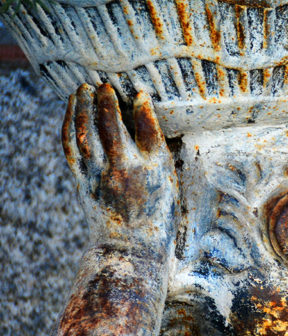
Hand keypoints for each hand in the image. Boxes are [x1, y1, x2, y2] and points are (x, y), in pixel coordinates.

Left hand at [62, 83, 176, 250]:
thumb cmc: (157, 213)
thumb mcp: (167, 180)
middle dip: (105, 102)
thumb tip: (145, 107)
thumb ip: (157, 145)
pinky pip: (71, 147)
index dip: (143, 108)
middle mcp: (123, 172)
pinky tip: (71, 112)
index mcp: (151, 172)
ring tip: (82, 90)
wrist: (131, 247)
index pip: (147, 131)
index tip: (139, 92)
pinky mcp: (82, 182)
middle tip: (103, 85)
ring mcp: (99, 177)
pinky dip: (69, 125)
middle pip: (110, 127)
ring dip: (81, 108)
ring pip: (84, 134)